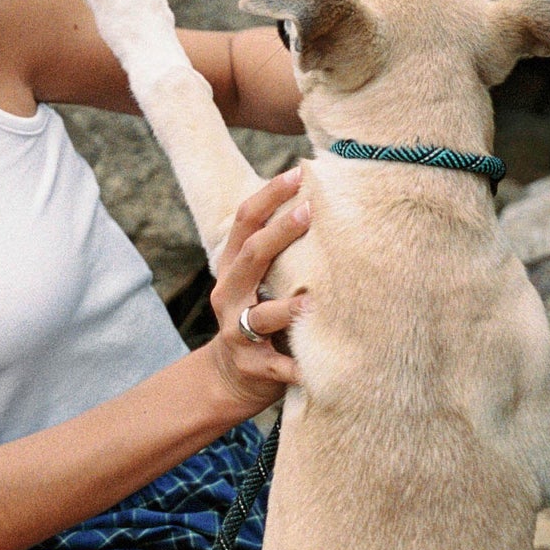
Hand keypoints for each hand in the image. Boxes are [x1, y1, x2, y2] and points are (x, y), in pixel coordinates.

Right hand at [206, 168, 309, 414]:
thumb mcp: (257, 281)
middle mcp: (229, 295)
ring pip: (260, 315)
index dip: (267, 196)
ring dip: (288, 307)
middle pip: (250, 258)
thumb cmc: (258, 316)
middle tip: (309, 212)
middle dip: (278, 234)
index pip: (244, 222)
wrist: (230, 377)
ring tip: (314, 299)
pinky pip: (277, 366)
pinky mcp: (252, 366)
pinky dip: (295, 367)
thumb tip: (320, 201)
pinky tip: (315, 369)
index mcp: (232, 268)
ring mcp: (237, 332)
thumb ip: (277, 252)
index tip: (296, 172)